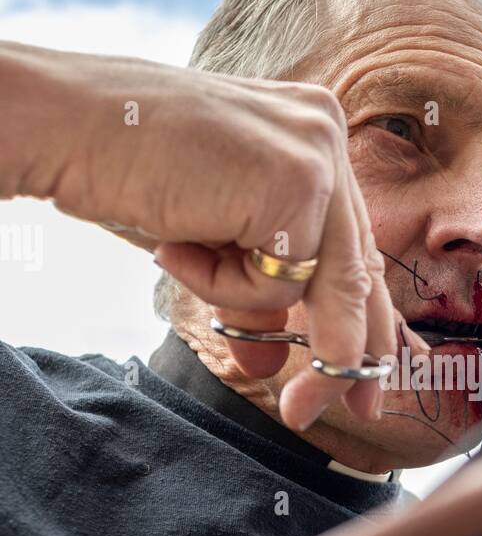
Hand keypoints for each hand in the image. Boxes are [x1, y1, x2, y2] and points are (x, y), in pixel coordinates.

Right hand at [2, 40, 395, 428]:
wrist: (66, 126)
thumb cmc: (124, 170)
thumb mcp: (210, 233)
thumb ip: (255, 283)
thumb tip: (273, 363)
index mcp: (313, 131)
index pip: (352, 244)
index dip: (362, 317)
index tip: (358, 373)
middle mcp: (327, 132)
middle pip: (358, 270)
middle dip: (346, 353)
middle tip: (328, 409)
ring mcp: (317, 155)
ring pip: (318, 285)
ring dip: (250, 310)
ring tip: (183, 262)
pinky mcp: (296, 184)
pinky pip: (275, 283)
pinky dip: (219, 284)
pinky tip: (174, 237)